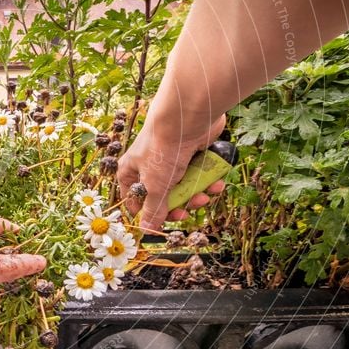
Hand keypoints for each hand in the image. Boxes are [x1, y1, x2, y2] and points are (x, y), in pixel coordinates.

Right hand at [118, 114, 225, 231]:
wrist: (187, 118)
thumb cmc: (163, 150)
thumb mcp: (156, 187)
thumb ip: (153, 210)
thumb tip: (146, 230)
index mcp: (132, 172)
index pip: (136, 200)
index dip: (149, 213)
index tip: (163, 221)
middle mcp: (149, 166)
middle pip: (164, 196)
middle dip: (180, 204)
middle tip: (189, 209)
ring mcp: (171, 159)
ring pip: (184, 186)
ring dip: (197, 194)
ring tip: (206, 195)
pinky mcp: (190, 153)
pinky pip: (198, 174)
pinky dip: (208, 181)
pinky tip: (216, 183)